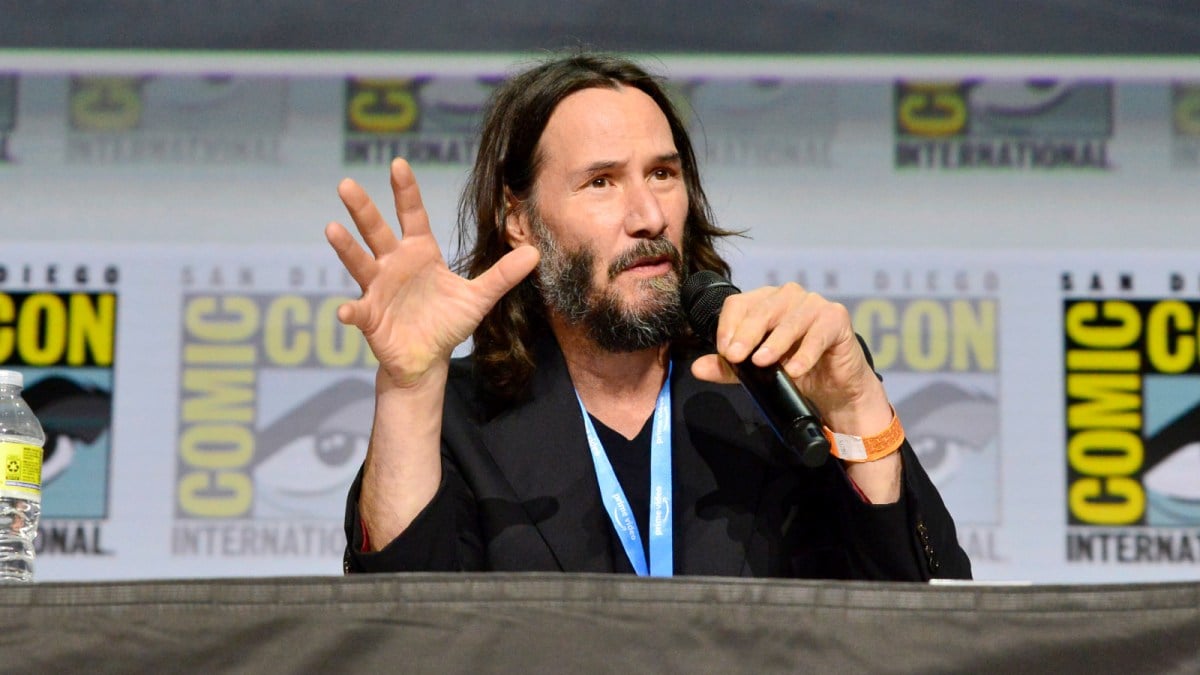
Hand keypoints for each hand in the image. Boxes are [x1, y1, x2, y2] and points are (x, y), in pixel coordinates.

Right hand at [325, 158, 539, 389]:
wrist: (428, 358)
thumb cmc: (447, 322)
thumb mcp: (479, 298)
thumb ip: (503, 275)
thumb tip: (536, 252)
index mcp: (420, 253)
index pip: (412, 216)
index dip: (405, 191)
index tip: (398, 164)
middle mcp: (394, 265)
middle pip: (376, 231)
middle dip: (362, 209)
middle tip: (345, 184)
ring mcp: (378, 289)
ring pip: (360, 263)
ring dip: (347, 248)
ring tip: (332, 228)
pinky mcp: (371, 317)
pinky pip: (358, 311)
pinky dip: (350, 310)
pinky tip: (345, 311)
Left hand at [689, 282, 888, 434]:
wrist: (834, 386)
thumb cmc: (795, 368)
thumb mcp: (756, 371)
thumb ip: (728, 368)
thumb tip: (697, 368)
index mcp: (764, 302)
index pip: (738, 304)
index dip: (728, 326)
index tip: (724, 352)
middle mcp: (788, 296)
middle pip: (761, 309)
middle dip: (746, 334)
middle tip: (735, 357)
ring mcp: (813, 304)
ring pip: (790, 320)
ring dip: (775, 343)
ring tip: (762, 363)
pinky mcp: (836, 317)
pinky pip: (818, 333)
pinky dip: (805, 353)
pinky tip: (794, 370)